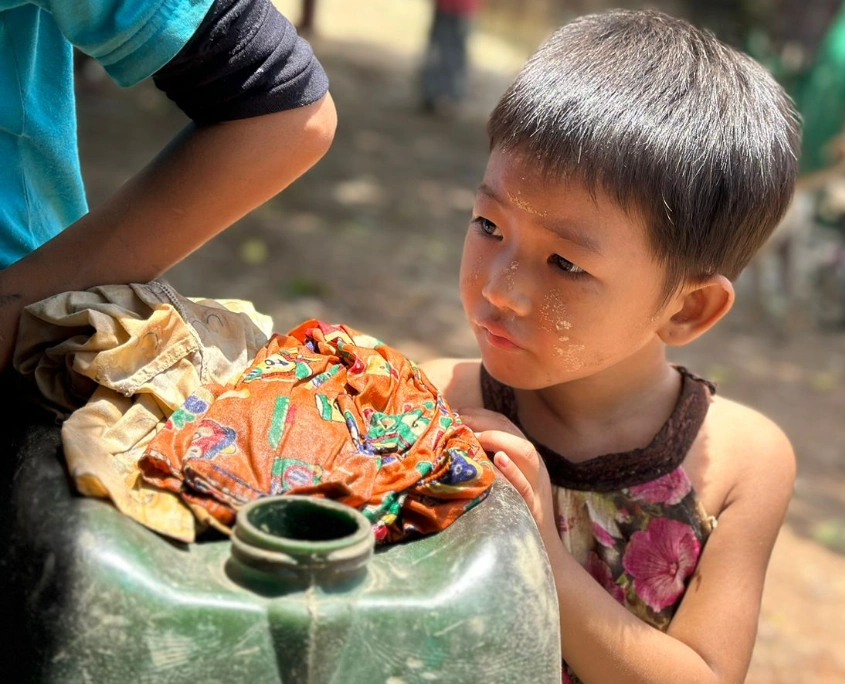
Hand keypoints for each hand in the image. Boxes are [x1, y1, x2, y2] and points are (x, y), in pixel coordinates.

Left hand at [458, 407, 556, 541]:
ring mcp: (537, 483)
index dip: (480, 414)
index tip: (456, 410)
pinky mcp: (535, 505)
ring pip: (525, 452)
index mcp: (523, 456)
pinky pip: (526, 485)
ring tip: (475, 434)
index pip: (503, 423)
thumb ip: (486, 461)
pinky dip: (513, 470)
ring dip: (499, 439)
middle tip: (457, 418)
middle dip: (484, 420)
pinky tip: (499, 460)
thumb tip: (452, 443)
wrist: (540, 548)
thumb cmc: (513, 511)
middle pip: (512, 431)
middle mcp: (533, 464)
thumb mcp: (501, 481)